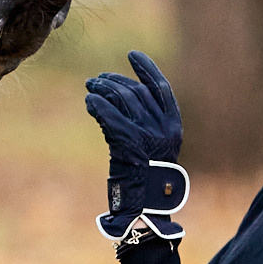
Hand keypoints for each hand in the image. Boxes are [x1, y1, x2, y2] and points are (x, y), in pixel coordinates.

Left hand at [85, 51, 187, 240]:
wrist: (146, 208)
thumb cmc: (147, 182)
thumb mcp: (154, 149)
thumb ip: (146, 125)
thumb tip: (121, 99)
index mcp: (174, 126)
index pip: (161, 88)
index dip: (147, 69)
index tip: (131, 55)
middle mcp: (162, 128)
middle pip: (136, 92)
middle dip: (115, 82)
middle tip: (98, 79)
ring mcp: (146, 134)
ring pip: (122, 100)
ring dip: (103, 90)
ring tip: (90, 87)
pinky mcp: (128, 142)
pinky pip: (109, 115)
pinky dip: (97, 105)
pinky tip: (88, 102)